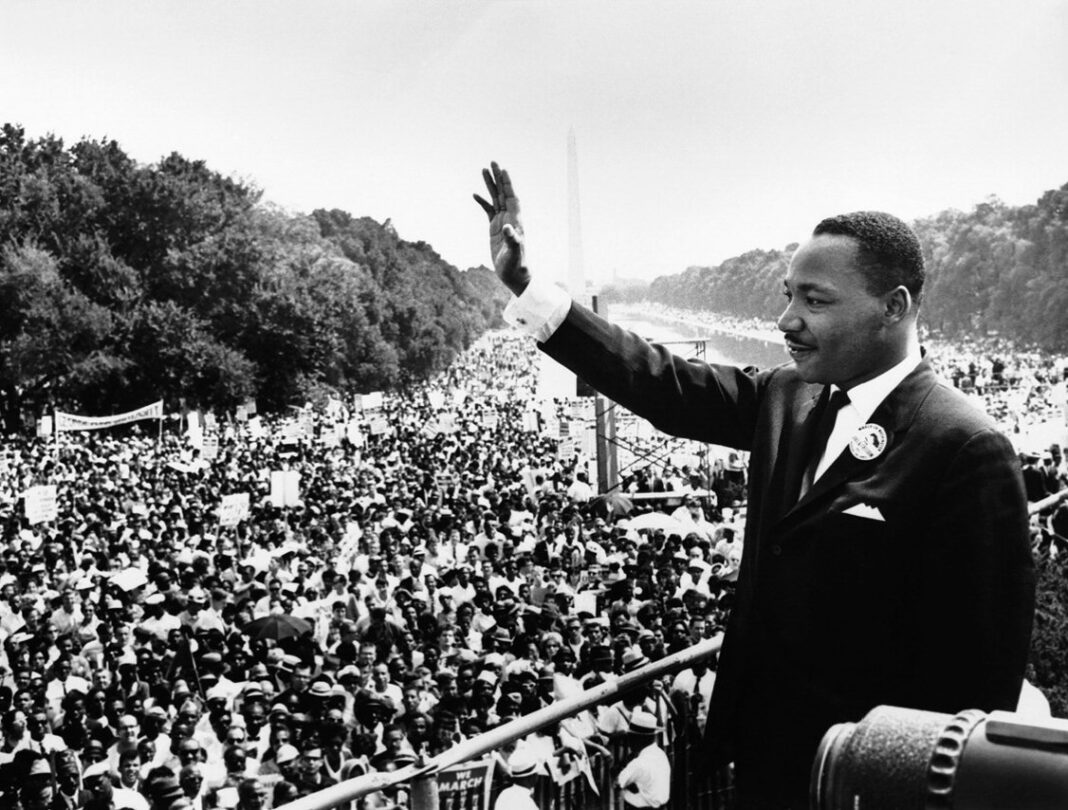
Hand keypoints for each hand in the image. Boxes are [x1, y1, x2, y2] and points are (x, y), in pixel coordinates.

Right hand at [473, 162, 529, 295]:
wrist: (514, 274)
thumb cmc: (516, 265)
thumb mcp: (514, 253)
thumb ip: (512, 240)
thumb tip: (507, 228)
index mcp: (515, 221)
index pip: (512, 197)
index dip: (508, 184)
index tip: (503, 170)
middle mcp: (510, 218)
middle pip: (504, 193)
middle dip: (498, 178)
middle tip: (492, 162)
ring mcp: (502, 222)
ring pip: (496, 199)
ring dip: (490, 185)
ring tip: (483, 170)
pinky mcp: (495, 229)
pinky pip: (488, 211)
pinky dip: (482, 202)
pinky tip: (475, 194)